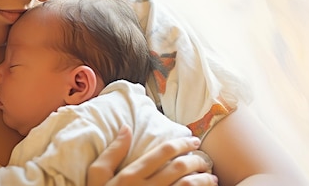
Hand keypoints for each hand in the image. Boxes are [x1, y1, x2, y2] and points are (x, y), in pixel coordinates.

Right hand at [87, 125, 217, 185]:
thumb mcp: (97, 176)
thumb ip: (112, 152)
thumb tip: (126, 127)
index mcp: (131, 175)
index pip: (163, 152)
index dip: (182, 143)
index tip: (193, 140)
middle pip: (180, 168)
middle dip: (197, 160)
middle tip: (204, 159)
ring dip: (204, 180)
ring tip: (211, 178)